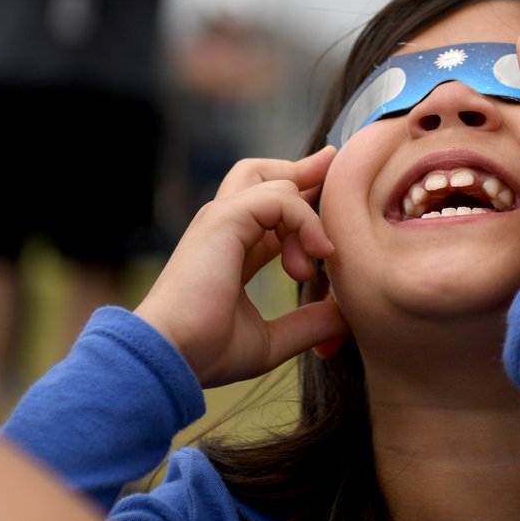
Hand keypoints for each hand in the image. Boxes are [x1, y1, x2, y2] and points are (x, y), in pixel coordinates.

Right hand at [133, 149, 348, 387]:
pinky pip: (279, 198)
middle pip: (261, 175)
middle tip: (333, 163)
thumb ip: (308, 324)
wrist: (171, 357)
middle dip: (301, 170)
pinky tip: (318, 252)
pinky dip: (305, 219)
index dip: (301, 200)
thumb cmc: (206, 354)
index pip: (270, 211)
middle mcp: (223, 228)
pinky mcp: (224, 219)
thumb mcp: (271, 341)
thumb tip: (348, 317)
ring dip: (308, 214)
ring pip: (273, 180)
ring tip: (320, 255)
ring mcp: (220, 219)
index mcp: (232, 251)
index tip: (330, 189)